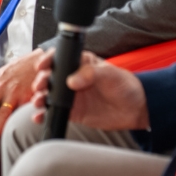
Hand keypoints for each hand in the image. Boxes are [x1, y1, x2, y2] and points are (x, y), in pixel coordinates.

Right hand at [29, 49, 148, 130]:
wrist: (136, 110)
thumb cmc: (126, 86)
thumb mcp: (110, 74)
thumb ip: (90, 74)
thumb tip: (71, 80)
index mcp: (81, 63)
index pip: (60, 58)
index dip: (48, 60)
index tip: (42, 65)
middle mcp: (73, 78)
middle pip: (50, 77)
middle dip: (41, 80)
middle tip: (40, 86)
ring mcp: (71, 95)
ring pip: (49, 94)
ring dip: (40, 97)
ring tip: (39, 101)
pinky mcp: (73, 111)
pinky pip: (54, 111)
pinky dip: (44, 114)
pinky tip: (40, 116)